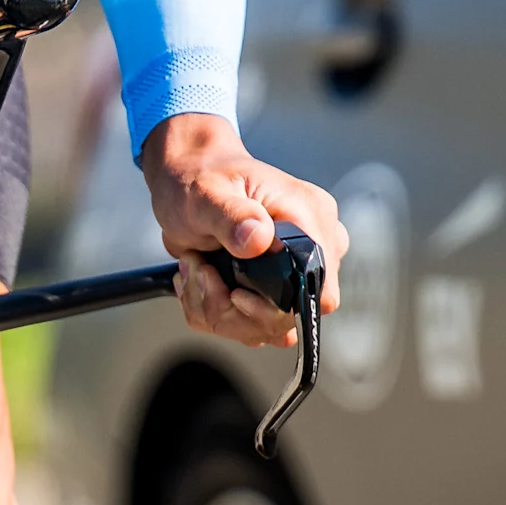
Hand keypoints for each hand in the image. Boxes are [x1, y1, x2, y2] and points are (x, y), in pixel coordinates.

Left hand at [140, 113, 346, 348]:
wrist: (186, 177)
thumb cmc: (200, 176)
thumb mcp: (208, 193)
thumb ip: (233, 215)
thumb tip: (259, 238)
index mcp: (310, 216)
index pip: (319, 288)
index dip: (276, 305)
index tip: (235, 292)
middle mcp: (311, 246)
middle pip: (289, 318)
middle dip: (234, 311)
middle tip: (201, 273)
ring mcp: (293, 269)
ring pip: (266, 328)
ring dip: (218, 310)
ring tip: (197, 270)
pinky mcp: (273, 286)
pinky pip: (251, 325)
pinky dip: (217, 311)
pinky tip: (203, 279)